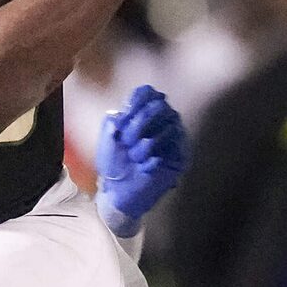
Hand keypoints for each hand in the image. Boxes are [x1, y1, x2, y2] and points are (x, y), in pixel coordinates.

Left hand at [95, 84, 187, 236]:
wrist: (119, 193)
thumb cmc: (114, 165)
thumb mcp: (107, 141)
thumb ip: (112, 122)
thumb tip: (121, 111)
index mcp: (142, 116)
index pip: (148, 94)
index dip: (140, 97)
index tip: (127, 110)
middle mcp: (160, 123)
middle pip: (160, 106)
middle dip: (141, 120)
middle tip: (127, 138)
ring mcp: (172, 140)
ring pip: (170, 124)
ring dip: (147, 141)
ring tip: (134, 155)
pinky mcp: (179, 157)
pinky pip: (175, 145)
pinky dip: (156, 154)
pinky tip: (145, 164)